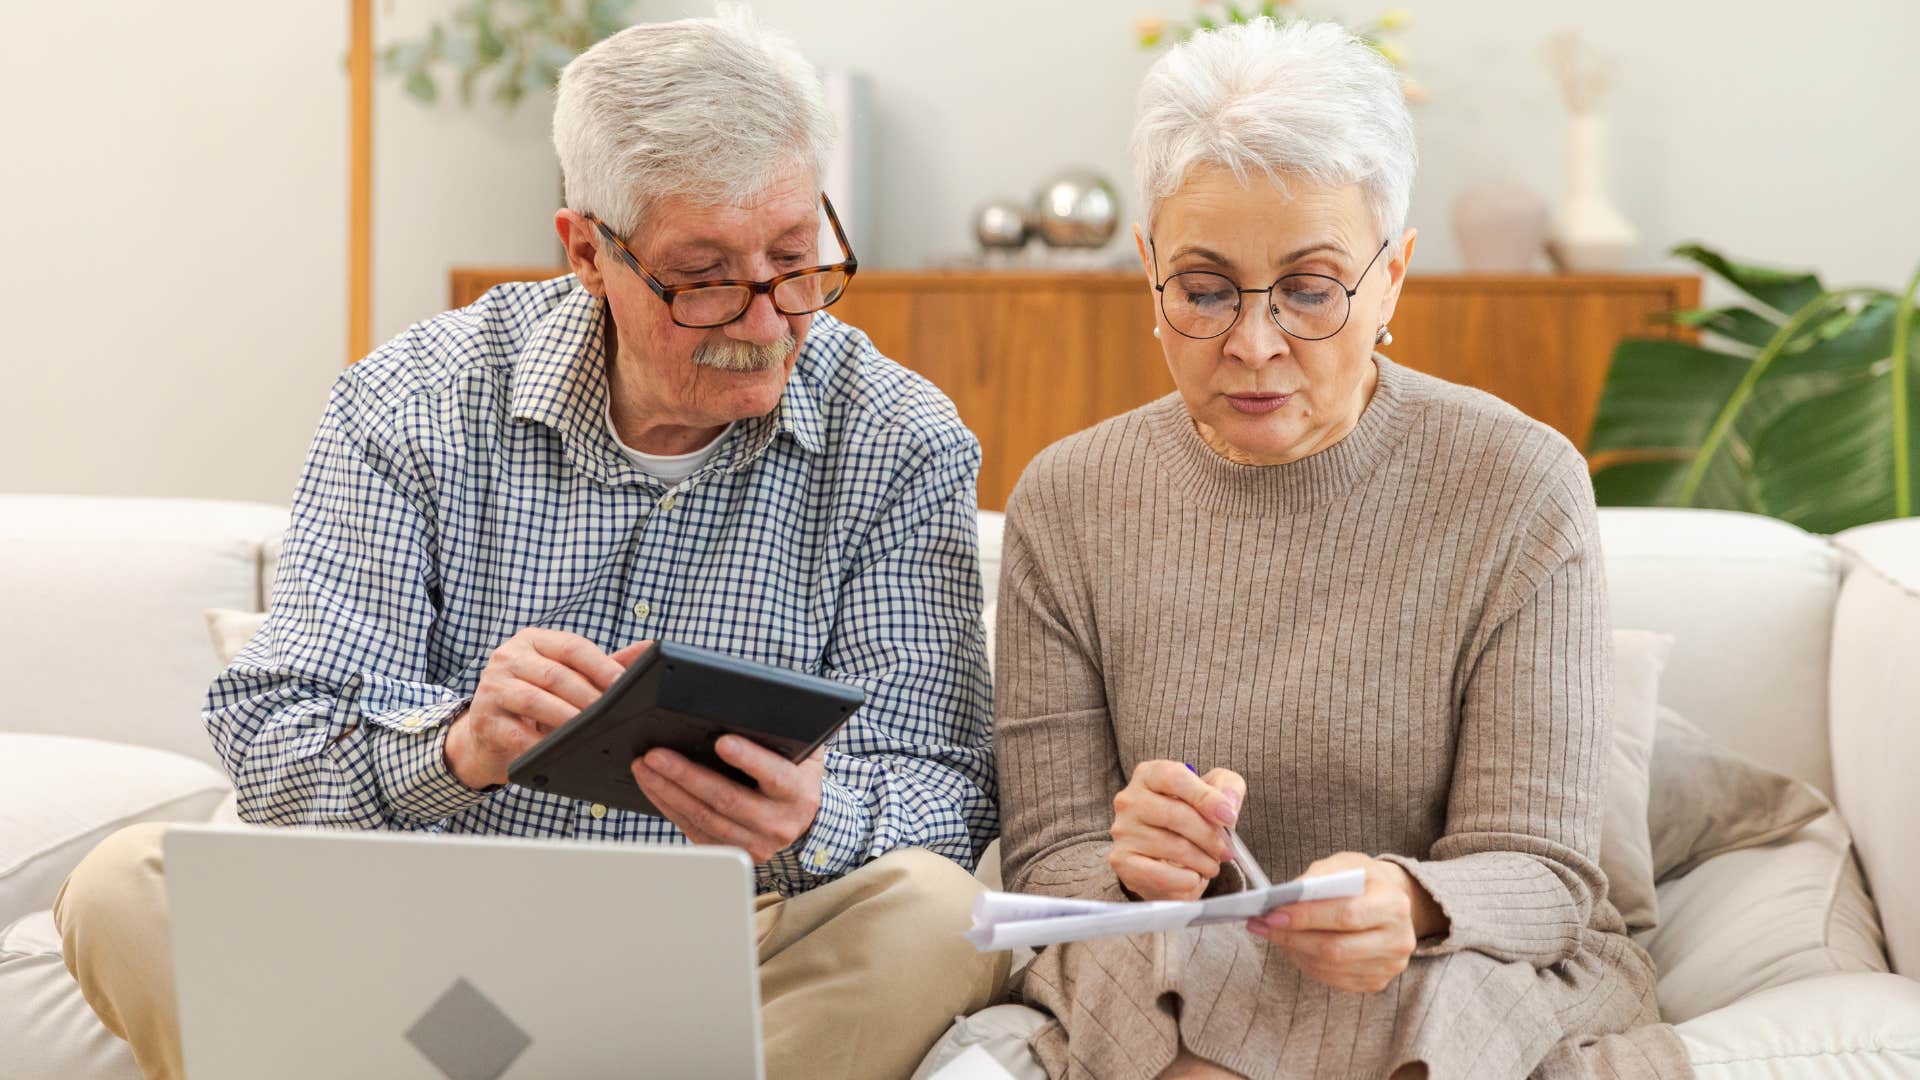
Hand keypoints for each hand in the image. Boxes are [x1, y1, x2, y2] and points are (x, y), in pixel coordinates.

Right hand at [445, 631, 650, 789]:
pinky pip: (516, 733)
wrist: (487, 733)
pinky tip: (558, 751)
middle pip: (555, 674)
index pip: (572, 646)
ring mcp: (492, 687)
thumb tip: (647, 649)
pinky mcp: (484, 719)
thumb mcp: (566, 676)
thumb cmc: (534, 699)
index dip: (600, 665)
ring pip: (536, 700)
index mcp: (533, 640)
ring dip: (567, 718)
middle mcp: (509, 657)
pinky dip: (540, 743)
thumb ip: (603, 664)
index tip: (623, 684)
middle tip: (612, 716)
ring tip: (590, 732)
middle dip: (588, 697)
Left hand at [632, 735, 825, 864]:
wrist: (799, 817)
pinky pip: (693, 830)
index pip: (773, 774)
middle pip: (726, 799)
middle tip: (656, 755)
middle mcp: (777, 823)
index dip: (748, 758)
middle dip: (685, 775)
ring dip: (668, 791)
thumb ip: (782, 735)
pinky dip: (669, 807)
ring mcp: (753, 843)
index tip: (721, 742)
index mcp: (797, 792)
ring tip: (645, 767)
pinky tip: (654, 788)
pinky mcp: (731, 852)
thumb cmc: (794, 773)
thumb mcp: (800, 751)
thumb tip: (750, 710)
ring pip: (703, 817)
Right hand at [1108, 760, 1246, 901]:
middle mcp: (1129, 800)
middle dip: (1210, 836)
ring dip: (1203, 861)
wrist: (1165, 856)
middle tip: (1227, 851)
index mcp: (1148, 775)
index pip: (1175, 778)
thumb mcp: (1215, 792)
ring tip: (1212, 865)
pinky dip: (1186, 880)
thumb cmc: (1191, 817)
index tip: (1229, 817)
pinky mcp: (1122, 861)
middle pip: (1176, 814)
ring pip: (1173, 846)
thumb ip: (1228, 788)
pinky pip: (1160, 874)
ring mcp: (1123, 831)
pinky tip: (1194, 877)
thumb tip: (1228, 804)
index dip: (1205, 797)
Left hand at [1245, 852, 1445, 993]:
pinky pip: (1333, 979)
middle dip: (1292, 937)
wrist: (1391, 902)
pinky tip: (1293, 947)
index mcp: (1394, 904)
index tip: (1273, 914)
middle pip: (1336, 948)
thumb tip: (1286, 897)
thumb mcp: (1345, 864)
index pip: (1345, 915)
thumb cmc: (1363, 880)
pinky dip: (1306, 963)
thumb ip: (1318, 877)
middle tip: (1263, 926)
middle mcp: (1398, 939)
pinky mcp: (1376, 981)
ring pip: (1330, 967)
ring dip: (1294, 951)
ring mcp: (1389, 965)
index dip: (1306, 917)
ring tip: (1272, 934)